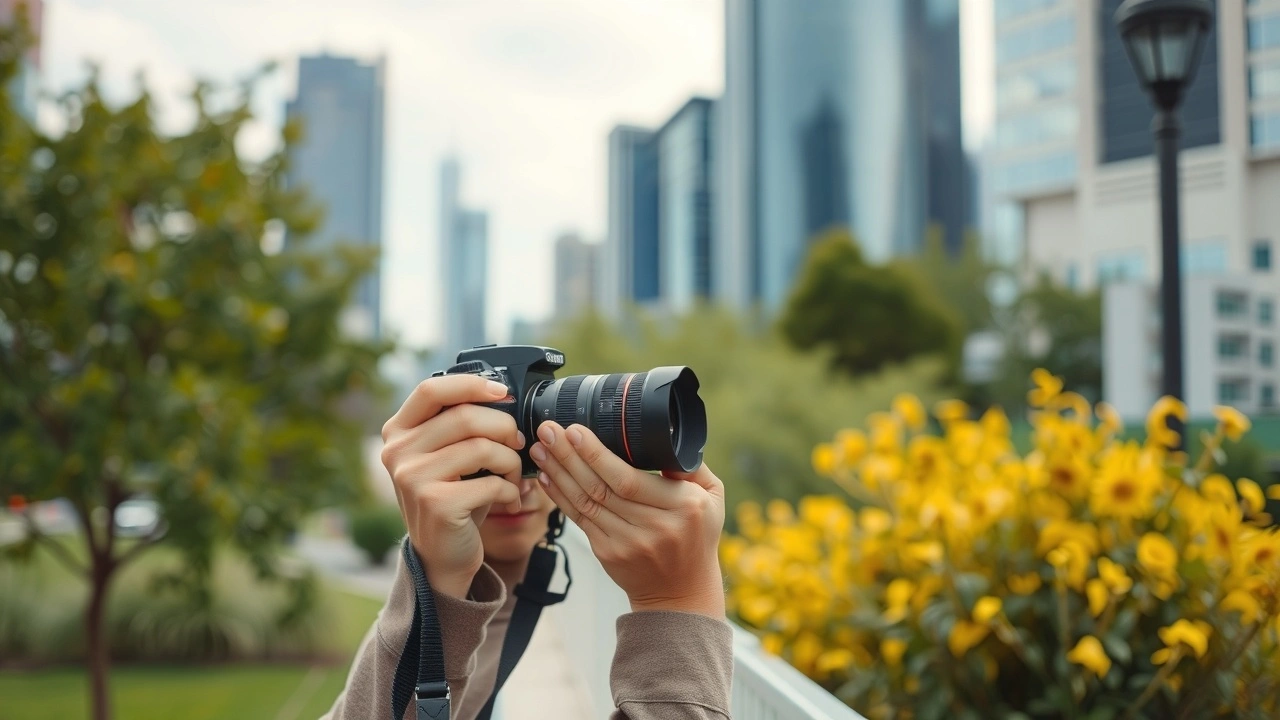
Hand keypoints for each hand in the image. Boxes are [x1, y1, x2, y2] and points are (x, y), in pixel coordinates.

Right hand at [380, 374, 526, 598]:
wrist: (442, 555)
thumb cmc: (454, 496)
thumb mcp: (449, 455)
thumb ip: (461, 424)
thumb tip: (504, 397)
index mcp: (398, 431)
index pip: (431, 389)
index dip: (471, 384)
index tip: (503, 393)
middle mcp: (398, 452)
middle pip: (465, 417)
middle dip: (504, 428)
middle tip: (518, 444)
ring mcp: (412, 478)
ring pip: (483, 448)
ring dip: (512, 462)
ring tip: (515, 476)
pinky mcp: (435, 504)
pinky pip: (491, 483)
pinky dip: (511, 490)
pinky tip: (510, 499)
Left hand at [529, 422, 725, 618]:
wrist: (682, 593)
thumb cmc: (697, 537)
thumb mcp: (713, 498)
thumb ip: (693, 467)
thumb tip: (665, 439)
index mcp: (682, 507)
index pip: (629, 479)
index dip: (597, 455)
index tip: (576, 431)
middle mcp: (653, 526)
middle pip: (601, 487)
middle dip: (570, 456)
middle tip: (549, 431)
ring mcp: (627, 543)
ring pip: (585, 502)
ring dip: (558, 473)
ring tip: (540, 448)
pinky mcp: (608, 554)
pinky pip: (579, 519)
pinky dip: (560, 495)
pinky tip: (547, 476)